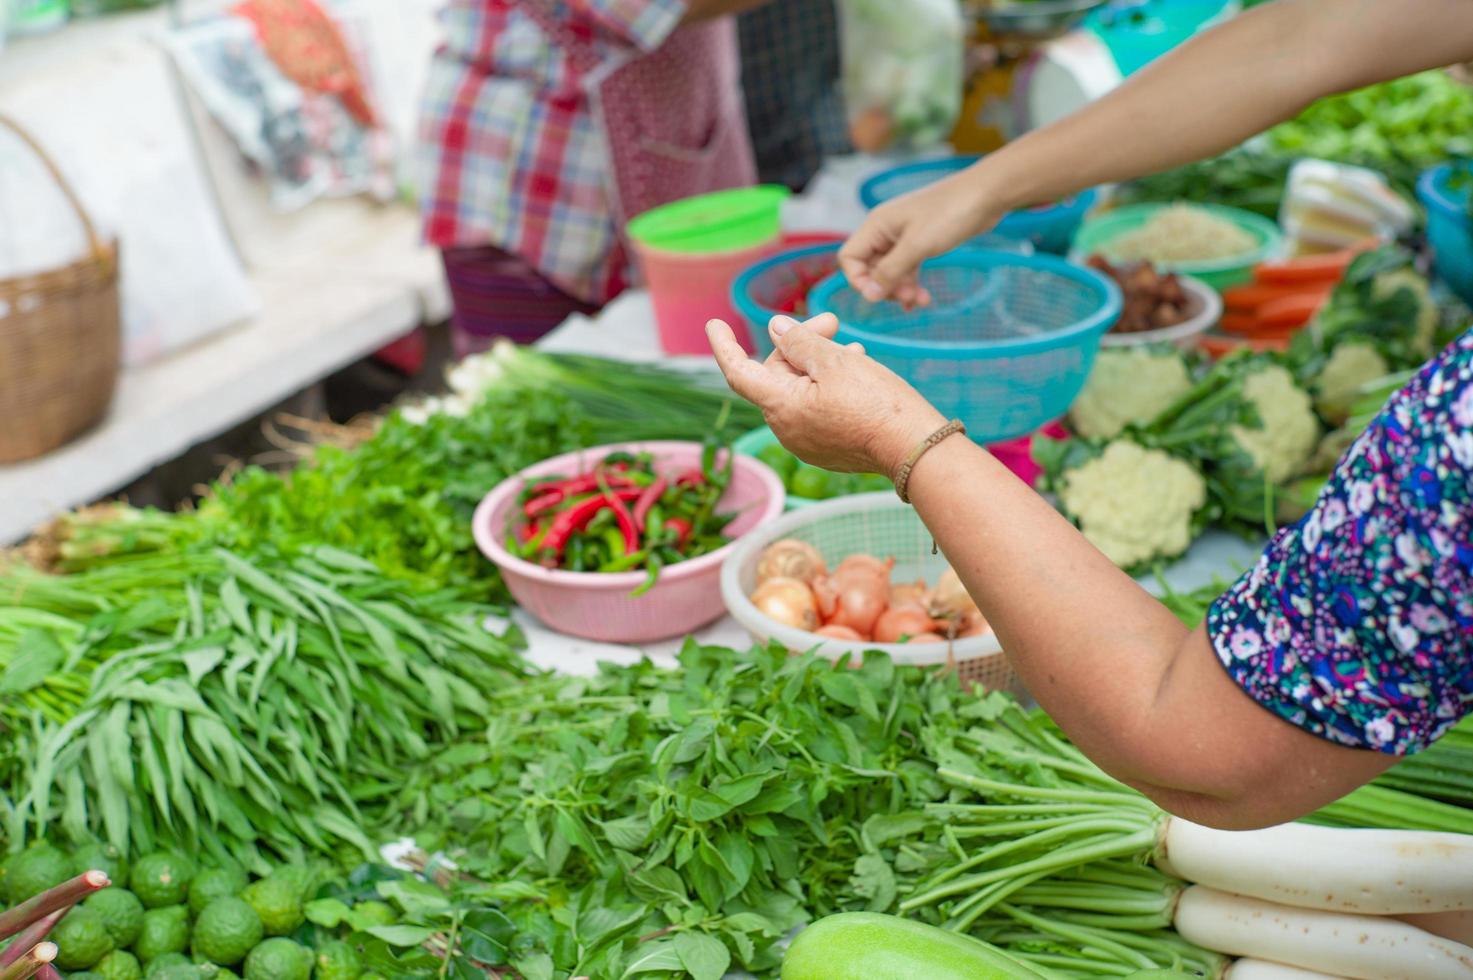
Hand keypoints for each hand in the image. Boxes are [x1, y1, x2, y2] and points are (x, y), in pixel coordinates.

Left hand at [706, 312, 946, 479]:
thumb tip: (775, 328)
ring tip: (852, 349)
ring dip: (818, 364)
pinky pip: (815, 410)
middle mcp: (786, 430)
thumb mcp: (835, 361)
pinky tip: (854, 372)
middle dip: (799, 345)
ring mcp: (806, 443)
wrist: (914, 449)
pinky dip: (827, 387)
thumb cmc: (876, 403)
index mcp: (780, 407)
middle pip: (777, 376)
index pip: (739, 372)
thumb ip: (799, 342)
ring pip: (799, 391)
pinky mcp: (826, 449)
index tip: (714, 325)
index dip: (724, 346)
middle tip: (832, 322)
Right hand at [839, 168, 1002, 305]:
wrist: (987, 195)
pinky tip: (922, 298)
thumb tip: (869, 295)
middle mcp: (885, 230)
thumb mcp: (917, 246)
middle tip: (908, 298)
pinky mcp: (921, 241)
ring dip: (902, 289)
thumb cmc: (950, 213)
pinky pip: (907, 268)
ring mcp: (903, 236)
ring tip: (921, 300)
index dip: (859, 280)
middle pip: (870, 268)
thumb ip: (890, 271)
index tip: (880, 295)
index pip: (850, 258)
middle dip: (886, 287)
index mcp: (877, 225)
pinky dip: (912, 283)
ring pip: (890, 271)